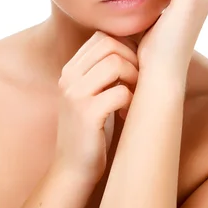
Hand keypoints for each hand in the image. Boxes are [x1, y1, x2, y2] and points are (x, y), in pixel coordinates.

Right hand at [52, 31, 138, 186]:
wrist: (73, 170)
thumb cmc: (91, 131)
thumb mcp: (92, 94)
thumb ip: (104, 71)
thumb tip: (139, 46)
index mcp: (70, 70)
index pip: (101, 37)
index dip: (126, 47)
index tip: (134, 68)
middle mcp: (68, 78)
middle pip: (110, 45)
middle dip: (133, 60)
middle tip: (138, 83)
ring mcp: (75, 95)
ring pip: (116, 64)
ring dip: (135, 79)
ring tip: (134, 97)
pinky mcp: (87, 114)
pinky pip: (121, 92)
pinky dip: (132, 101)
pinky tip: (126, 114)